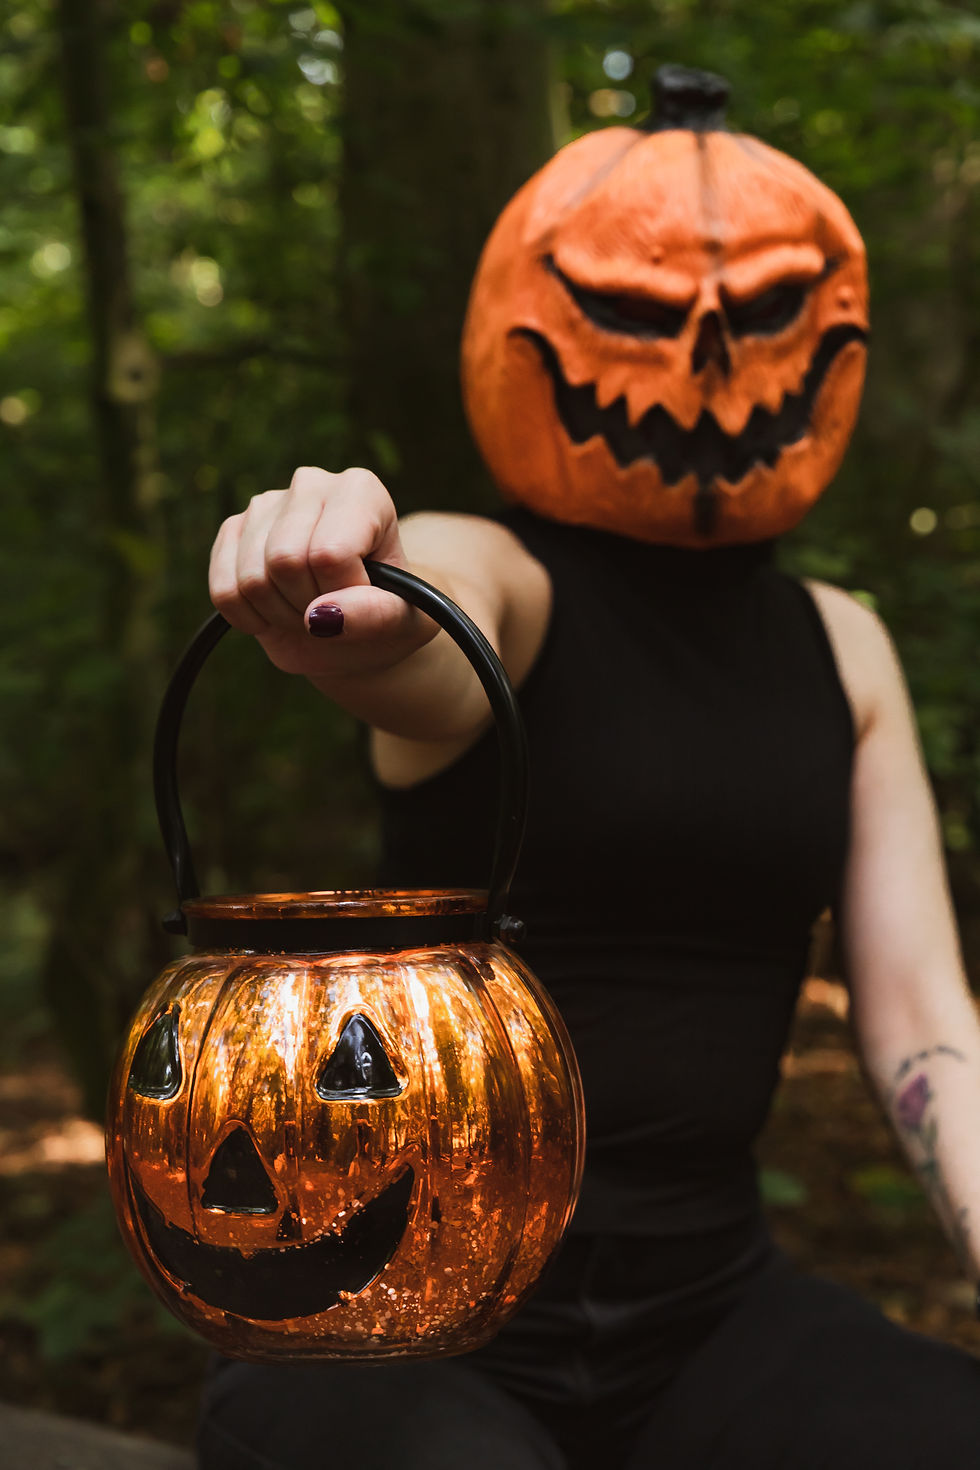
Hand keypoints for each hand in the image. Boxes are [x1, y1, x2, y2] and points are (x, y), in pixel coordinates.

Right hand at [208, 466, 437, 682]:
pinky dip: (249, 618)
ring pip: (252, 579)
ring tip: (306, 610)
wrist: (356, 627)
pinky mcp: (232, 531)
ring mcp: (266, 504)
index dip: (343, 594)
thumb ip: (377, 615)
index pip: (331, 553)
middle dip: (307, 606)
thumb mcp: (405, 622)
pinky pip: (224, 590)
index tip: (363, 599)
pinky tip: (274, 613)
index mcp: (361, 491)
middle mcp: (311, 484)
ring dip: (281, 615)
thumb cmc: (388, 614)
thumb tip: (322, 615)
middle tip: (331, 609)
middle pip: (285, 561)